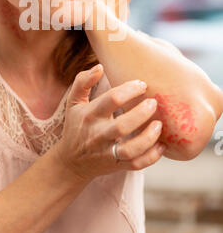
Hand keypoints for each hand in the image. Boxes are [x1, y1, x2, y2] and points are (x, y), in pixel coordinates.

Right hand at [54, 65, 164, 182]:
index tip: (142, 84)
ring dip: (148, 137)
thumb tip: (99, 66)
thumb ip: (82, 81)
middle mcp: (98, 135)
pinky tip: (161, 145)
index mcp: (89, 115)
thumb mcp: (74, 102)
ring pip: (130, 150)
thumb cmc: (77, 125)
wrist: (71, 161)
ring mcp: (107, 152)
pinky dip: (151, 156)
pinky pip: (136, 164)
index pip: (111, 99)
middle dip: (141, 113)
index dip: (129, 89)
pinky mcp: (116, 166)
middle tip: (154, 102)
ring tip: (159, 124)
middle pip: (122, 126)